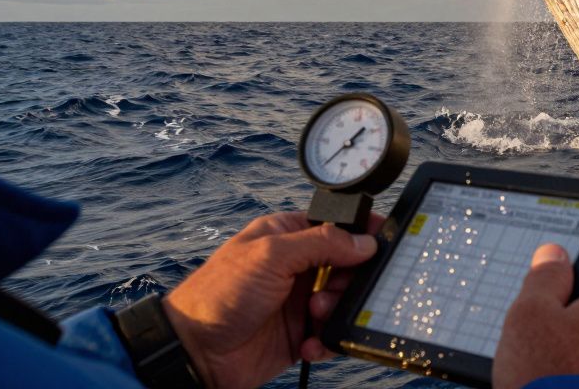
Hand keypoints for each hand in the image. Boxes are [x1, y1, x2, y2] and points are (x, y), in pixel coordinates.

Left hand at [163, 212, 382, 388]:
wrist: (194, 352)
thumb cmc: (219, 295)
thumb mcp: (272, 255)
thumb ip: (323, 242)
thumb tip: (365, 240)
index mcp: (288, 236)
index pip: (337, 226)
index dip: (361, 233)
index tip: (384, 242)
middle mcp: (297, 266)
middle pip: (349, 266)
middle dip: (350, 280)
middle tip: (332, 290)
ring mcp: (300, 302)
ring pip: (345, 301)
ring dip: (337, 311)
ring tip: (315, 319)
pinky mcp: (301, 335)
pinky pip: (333, 335)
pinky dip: (328, 341)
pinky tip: (309, 345)